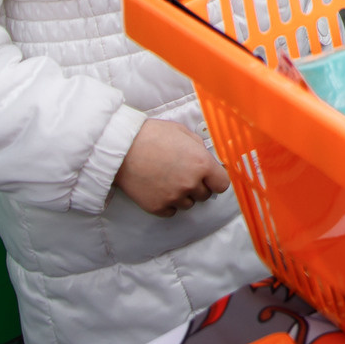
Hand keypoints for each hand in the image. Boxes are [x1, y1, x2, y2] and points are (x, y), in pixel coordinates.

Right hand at [114, 118, 228, 217]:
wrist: (122, 148)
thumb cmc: (152, 135)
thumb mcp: (182, 132)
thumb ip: (199, 148)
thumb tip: (208, 160)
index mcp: (202, 164)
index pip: (222, 184)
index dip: (216, 180)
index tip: (209, 177)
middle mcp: (190, 184)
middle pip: (205, 195)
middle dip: (198, 186)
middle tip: (183, 174)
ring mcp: (173, 197)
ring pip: (188, 204)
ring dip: (183, 195)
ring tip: (168, 180)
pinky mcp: (157, 207)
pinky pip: (171, 211)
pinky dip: (168, 203)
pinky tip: (159, 189)